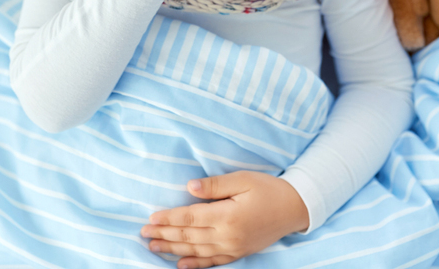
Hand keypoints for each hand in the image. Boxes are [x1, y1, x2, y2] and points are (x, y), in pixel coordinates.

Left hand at [139, 170, 309, 267]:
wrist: (295, 208)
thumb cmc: (269, 189)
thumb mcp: (243, 179)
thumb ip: (215, 186)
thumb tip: (189, 188)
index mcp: (227, 215)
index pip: (190, 218)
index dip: (169, 218)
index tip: (151, 218)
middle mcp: (228, 235)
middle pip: (189, 236)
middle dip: (164, 234)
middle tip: (143, 233)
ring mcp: (233, 248)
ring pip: (196, 251)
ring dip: (172, 249)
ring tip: (153, 247)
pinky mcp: (238, 253)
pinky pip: (212, 262)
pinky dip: (194, 264)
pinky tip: (180, 265)